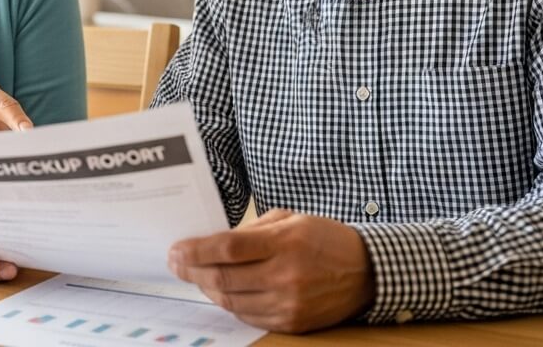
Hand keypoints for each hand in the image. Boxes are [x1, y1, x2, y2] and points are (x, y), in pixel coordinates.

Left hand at [168, 209, 375, 333]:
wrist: (366, 272)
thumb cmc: (324, 239)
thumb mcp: (290, 219)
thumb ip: (250, 230)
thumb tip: (211, 242)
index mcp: (285, 243)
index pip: (228, 248)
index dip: (196, 251)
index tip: (176, 251)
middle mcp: (286, 276)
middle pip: (224, 278)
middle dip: (192, 271)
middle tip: (176, 264)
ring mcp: (289, 304)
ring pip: (231, 301)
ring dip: (207, 289)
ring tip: (197, 276)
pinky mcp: (292, 323)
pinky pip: (248, 316)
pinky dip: (230, 304)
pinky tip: (222, 291)